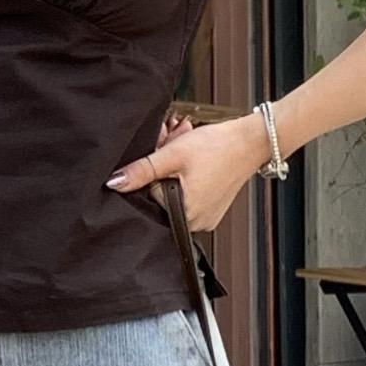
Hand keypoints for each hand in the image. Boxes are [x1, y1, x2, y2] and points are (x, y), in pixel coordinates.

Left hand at [106, 109, 265, 232]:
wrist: (251, 141)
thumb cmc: (217, 147)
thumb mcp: (173, 154)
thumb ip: (142, 170)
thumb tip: (114, 183)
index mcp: (184, 215)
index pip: (148, 197)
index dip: (151, 173)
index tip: (163, 156)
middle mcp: (195, 223)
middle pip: (162, 199)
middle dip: (163, 175)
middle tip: (175, 152)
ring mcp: (205, 218)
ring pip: (176, 197)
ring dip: (175, 176)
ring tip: (188, 157)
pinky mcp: (212, 211)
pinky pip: (190, 198)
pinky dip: (188, 181)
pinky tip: (196, 165)